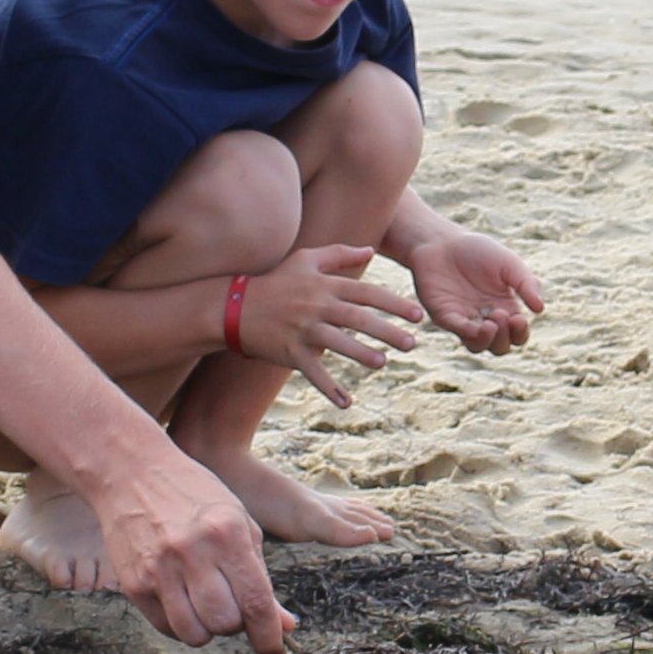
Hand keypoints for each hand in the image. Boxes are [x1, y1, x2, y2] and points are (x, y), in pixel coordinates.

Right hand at [82, 447, 291, 653]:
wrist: (131, 473)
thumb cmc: (194, 496)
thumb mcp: (239, 523)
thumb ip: (261, 575)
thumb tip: (285, 626)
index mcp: (228, 534)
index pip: (256, 603)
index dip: (270, 637)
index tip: (275, 652)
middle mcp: (193, 553)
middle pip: (226, 624)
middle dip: (237, 625)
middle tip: (234, 606)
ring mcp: (159, 570)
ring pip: (195, 634)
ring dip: (208, 629)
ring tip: (207, 604)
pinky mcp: (134, 583)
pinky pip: (167, 626)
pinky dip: (182, 625)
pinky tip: (184, 601)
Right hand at [224, 244, 425, 408]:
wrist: (234, 307)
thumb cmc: (275, 281)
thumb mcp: (304, 259)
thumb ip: (339, 254)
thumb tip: (370, 250)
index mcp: (324, 285)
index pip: (366, 293)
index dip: (394, 303)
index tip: (418, 315)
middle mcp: (316, 305)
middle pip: (358, 318)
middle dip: (387, 330)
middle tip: (412, 344)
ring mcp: (302, 329)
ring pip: (337, 342)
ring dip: (361, 354)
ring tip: (382, 363)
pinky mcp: (289, 352)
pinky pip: (313, 372)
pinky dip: (329, 388)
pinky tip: (346, 402)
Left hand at [402, 224, 542, 352]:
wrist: (442, 241)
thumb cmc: (477, 250)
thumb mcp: (509, 263)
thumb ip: (526, 284)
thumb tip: (540, 309)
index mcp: (504, 307)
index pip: (516, 335)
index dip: (520, 333)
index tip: (519, 318)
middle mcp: (484, 318)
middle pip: (499, 347)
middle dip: (504, 338)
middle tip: (501, 315)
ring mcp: (464, 319)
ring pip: (478, 346)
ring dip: (488, 340)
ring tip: (491, 323)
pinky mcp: (444, 315)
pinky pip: (458, 331)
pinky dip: (469, 332)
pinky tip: (477, 324)